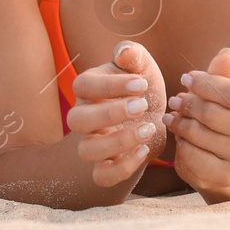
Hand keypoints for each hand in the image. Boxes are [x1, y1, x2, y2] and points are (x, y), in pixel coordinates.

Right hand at [66, 41, 167, 186]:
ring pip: (86, 151)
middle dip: (110, 114)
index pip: (83, 85)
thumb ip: (133, 54)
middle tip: (142, 106)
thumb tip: (124, 52)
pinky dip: (122, 168)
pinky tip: (145, 150)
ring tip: (148, 129)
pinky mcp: (106, 165)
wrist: (152, 113)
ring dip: (118, 142)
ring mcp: (92, 143)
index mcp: (88, 88)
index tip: (141, 84)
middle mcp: (84, 116)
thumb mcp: (142, 65)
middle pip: (77, 120)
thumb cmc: (141, 85)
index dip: (110, 86)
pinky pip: (102, 176)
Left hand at [163, 47, 229, 194]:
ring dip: (181, 125)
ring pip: (200, 135)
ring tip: (174, 118)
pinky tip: (181, 140)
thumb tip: (226, 54)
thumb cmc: (223, 115)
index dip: (205, 84)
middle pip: (213, 114)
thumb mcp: (223, 91)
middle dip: (188, 105)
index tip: (185, 79)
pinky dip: (181, 146)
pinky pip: (193, 157)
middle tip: (175, 101)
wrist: (229, 158)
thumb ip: (221, 75)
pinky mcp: (227, 176)